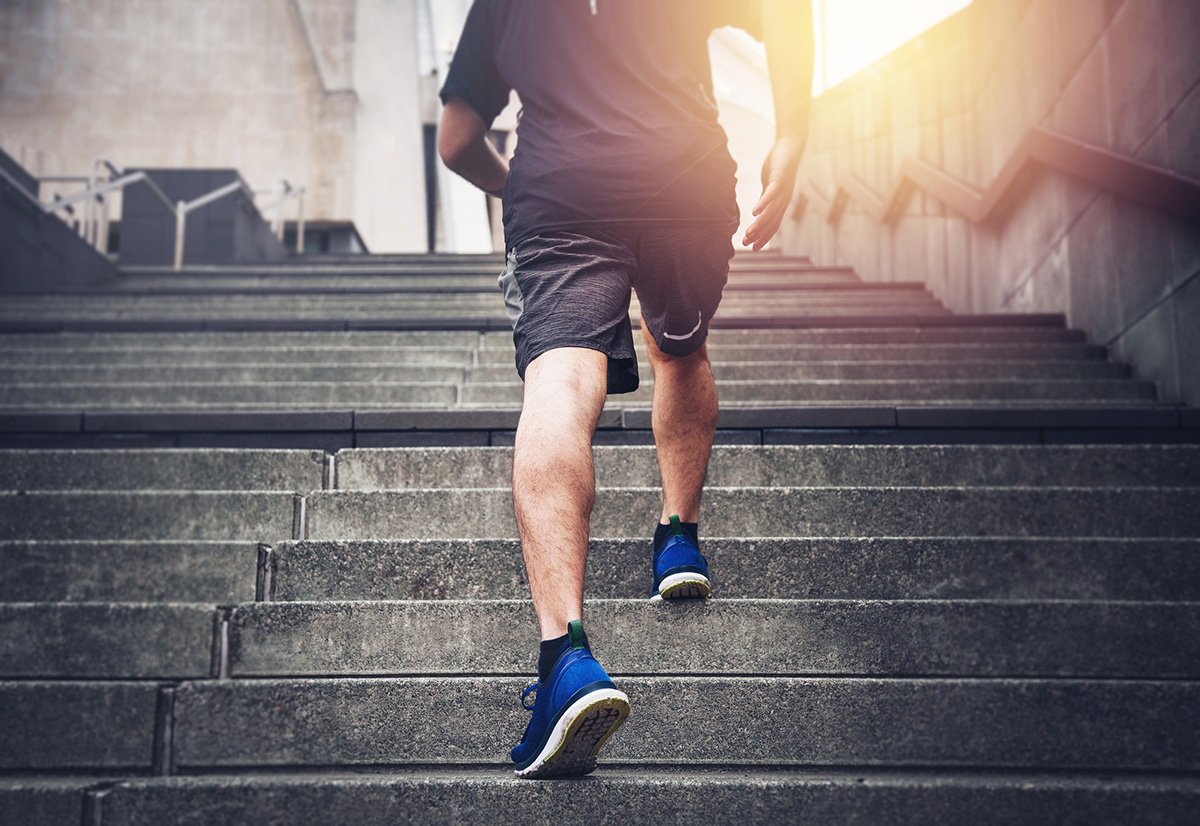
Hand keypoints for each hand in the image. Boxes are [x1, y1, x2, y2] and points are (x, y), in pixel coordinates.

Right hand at [741, 136, 804, 250]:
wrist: (789, 147)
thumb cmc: (778, 167)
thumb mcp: (769, 186)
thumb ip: (764, 199)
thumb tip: (758, 212)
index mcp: (780, 203)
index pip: (772, 225)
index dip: (763, 237)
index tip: (753, 248)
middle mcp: (783, 200)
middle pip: (771, 222)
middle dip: (759, 234)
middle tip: (747, 243)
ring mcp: (782, 190)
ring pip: (771, 211)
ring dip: (760, 224)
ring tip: (749, 233)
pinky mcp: (779, 179)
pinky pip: (771, 194)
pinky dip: (763, 204)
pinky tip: (754, 212)